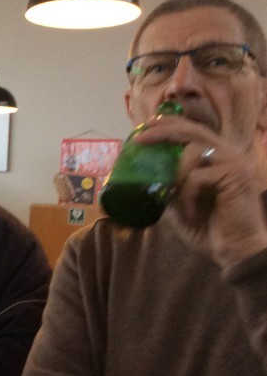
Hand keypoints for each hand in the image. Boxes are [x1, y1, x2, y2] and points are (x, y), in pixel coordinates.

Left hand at [134, 115, 266, 268]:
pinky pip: (197, 176)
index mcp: (218, 157)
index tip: (144, 126)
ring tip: (175, 198)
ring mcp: (236, 162)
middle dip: (163, 131)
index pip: (193, 129)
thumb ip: (168, 185)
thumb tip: (140, 175)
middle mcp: (230, 154)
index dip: (169, 123)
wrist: (235, 251)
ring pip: (193, 151)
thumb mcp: (179, 203)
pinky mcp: (236, 176)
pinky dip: (186, 195)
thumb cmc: (209, 229)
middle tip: (139, 138)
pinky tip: (190, 212)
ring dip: (175, 176)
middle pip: (193, 130)